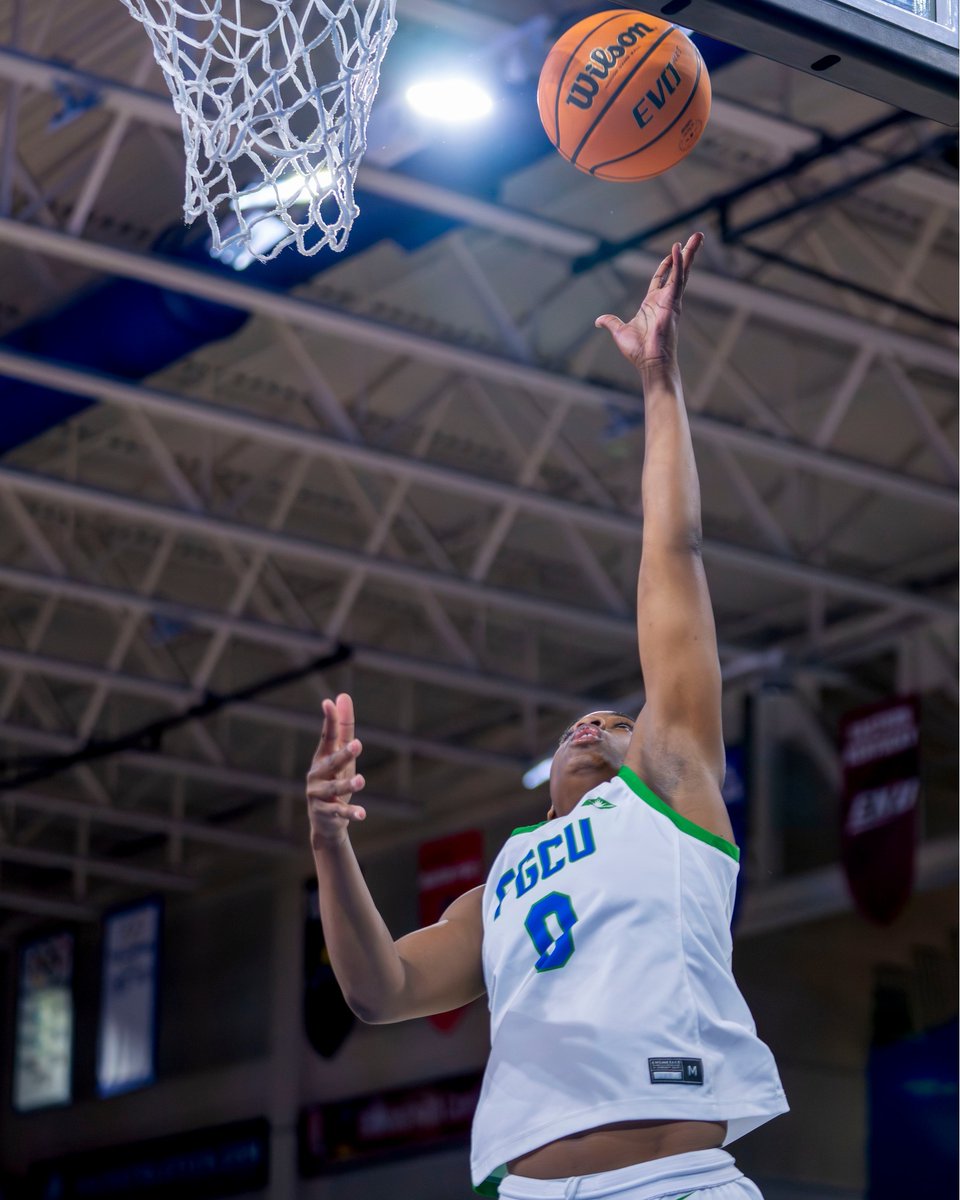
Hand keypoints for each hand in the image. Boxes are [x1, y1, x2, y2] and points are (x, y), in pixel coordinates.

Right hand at [306, 692, 365, 848]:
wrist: (325, 820)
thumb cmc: (334, 779)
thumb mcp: (341, 753)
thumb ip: (343, 727)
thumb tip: (342, 695)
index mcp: (323, 757)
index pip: (327, 736)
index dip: (329, 720)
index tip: (327, 703)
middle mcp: (317, 774)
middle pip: (332, 762)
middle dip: (344, 754)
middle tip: (357, 744)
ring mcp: (319, 794)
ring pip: (334, 788)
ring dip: (348, 784)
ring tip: (361, 780)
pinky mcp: (325, 812)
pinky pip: (339, 811)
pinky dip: (351, 812)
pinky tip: (362, 813)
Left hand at [594, 232, 702, 370]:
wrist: (650, 362)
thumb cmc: (638, 351)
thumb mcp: (619, 331)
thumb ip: (611, 322)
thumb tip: (598, 320)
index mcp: (653, 304)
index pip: (662, 278)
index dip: (667, 265)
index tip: (673, 251)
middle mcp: (665, 300)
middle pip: (678, 271)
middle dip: (686, 254)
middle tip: (696, 237)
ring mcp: (671, 300)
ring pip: (683, 271)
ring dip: (689, 253)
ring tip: (698, 235)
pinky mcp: (673, 303)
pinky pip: (677, 280)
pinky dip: (678, 264)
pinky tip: (679, 249)